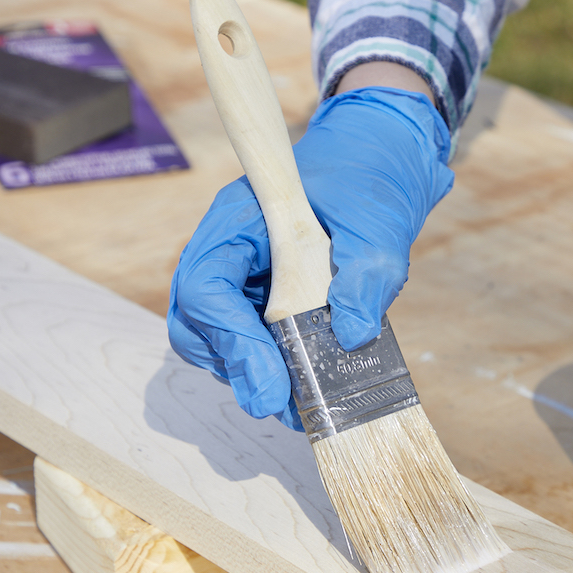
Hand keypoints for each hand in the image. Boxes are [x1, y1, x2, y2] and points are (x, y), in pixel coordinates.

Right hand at [168, 86, 453, 427]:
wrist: (379, 168)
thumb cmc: (368, 184)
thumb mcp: (378, 223)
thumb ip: (366, 275)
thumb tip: (352, 335)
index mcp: (239, 219)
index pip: (207, 284)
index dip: (232, 339)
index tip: (272, 383)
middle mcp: (227, 252)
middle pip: (194, 322)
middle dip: (233, 366)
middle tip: (280, 404)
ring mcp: (240, 280)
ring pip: (213, 341)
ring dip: (249, 373)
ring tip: (297, 401)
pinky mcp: (259, 303)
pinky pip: (245, 344)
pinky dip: (267, 370)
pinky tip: (302, 385)